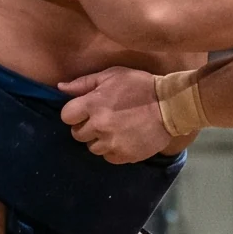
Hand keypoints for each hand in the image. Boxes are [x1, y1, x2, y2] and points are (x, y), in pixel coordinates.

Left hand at [58, 66, 184, 163]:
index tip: (86, 110)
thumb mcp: (113, 75)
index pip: (66, 116)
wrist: (171, 106)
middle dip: (86, 127)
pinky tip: (124, 139)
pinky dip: (113, 150)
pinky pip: (108, 157)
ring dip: (99, 140)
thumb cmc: (140, 86)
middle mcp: (99, 126)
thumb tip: (60, 88)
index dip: (75, 113)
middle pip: (77, 134)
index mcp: (94, 104)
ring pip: (92, 148)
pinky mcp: (124, 156)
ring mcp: (111, 143)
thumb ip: (84, 83)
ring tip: (115, 129)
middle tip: (103, 119)